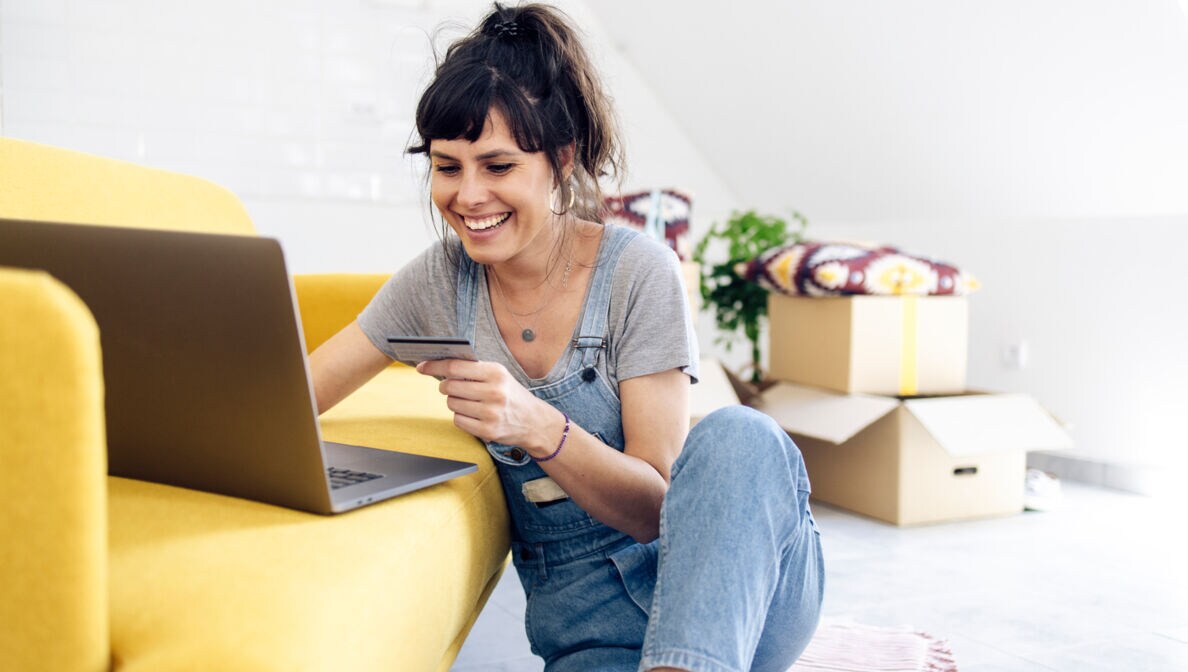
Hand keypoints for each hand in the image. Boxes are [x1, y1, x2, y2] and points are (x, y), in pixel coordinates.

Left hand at [415, 358, 556, 451]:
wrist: (534, 421)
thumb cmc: (510, 394)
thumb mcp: (498, 375)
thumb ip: (473, 369)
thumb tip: (440, 365)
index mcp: (496, 372)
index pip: (455, 367)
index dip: (434, 366)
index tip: (422, 366)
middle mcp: (494, 392)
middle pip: (450, 386)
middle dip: (446, 386)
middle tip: (452, 387)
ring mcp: (491, 413)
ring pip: (452, 404)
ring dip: (454, 402)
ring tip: (469, 401)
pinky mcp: (488, 430)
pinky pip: (457, 420)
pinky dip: (460, 416)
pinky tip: (472, 414)